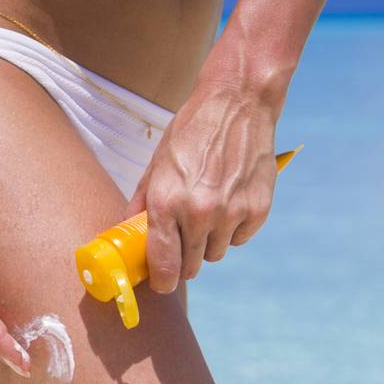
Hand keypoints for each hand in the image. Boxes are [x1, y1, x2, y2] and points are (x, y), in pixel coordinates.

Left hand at [123, 82, 280, 294]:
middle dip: (185, 259)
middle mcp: (199, 213)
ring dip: (210, 242)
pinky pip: (239, 239)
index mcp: (167, 203)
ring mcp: (231, 213)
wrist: (239, 101)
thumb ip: (142, 203)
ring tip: (210, 209)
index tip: (162, 282)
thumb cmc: (193, 130)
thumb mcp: (158, 163)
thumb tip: (126, 232)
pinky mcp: (257, 210)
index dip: (162, 281)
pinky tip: (231, 200)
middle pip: (191, 267)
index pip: (164, 267)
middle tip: (185, 240)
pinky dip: (234, 228)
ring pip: (215, 254)